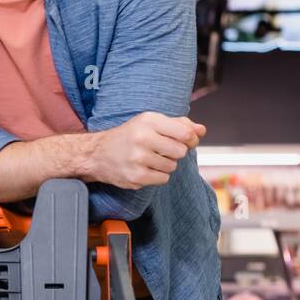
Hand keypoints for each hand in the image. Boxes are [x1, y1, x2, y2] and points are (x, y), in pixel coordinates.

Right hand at [84, 112, 205, 189]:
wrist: (97, 154)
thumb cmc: (129, 136)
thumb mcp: (150, 123)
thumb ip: (179, 124)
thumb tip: (202, 130)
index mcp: (148, 121)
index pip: (186, 134)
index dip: (191, 140)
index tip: (185, 141)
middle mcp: (142, 138)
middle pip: (181, 151)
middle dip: (175, 152)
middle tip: (160, 150)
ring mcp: (138, 158)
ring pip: (172, 166)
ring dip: (165, 165)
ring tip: (149, 159)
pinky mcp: (136, 176)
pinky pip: (163, 178)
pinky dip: (157, 175)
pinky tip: (144, 168)